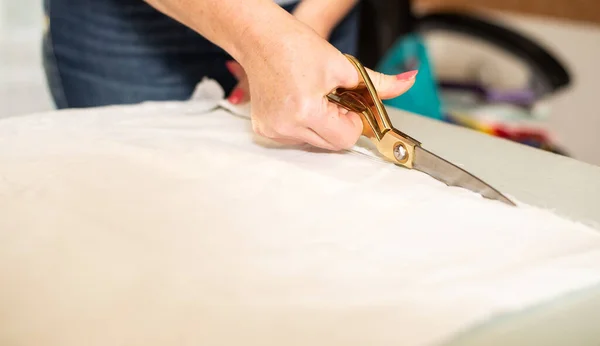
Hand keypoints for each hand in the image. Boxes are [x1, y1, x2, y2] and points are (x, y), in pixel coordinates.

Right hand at [233, 20, 416, 150]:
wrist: (260, 39)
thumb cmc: (295, 46)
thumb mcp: (343, 64)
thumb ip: (378, 83)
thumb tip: (408, 82)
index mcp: (305, 111)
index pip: (346, 139)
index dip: (353, 120)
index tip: (346, 102)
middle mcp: (285, 127)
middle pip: (331, 144)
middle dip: (338, 123)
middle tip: (329, 97)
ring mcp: (272, 131)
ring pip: (314, 143)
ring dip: (320, 125)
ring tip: (311, 97)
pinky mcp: (264, 130)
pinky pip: (296, 138)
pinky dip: (303, 124)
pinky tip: (297, 102)